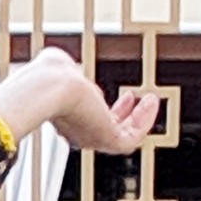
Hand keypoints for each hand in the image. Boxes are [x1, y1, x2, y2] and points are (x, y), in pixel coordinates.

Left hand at [0, 46, 165, 155]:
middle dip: (121, 114)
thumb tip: (61, 61)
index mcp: (64, 115)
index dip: (101, 105)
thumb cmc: (49, 75)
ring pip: (122, 136)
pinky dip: (145, 121)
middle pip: (105, 130)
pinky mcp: (107, 140)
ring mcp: (92, 137)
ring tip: (150, 100)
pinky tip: (151, 101)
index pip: (86, 117)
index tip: (111, 92)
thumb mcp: (55, 67)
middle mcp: (77, 130)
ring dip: (139, 118)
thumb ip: (61, 66)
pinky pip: (132, 138)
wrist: (51, 87)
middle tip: (131, 97)